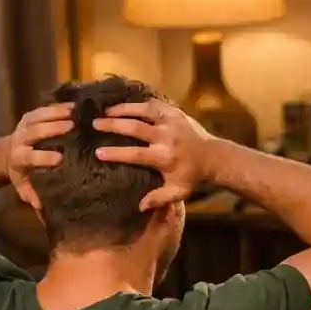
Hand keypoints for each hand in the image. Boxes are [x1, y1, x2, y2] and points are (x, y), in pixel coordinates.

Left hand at [6, 104, 72, 210]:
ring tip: (77, 111)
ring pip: (38, 116)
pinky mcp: (30, 115)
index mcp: (19, 158)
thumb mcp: (23, 185)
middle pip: (34, 131)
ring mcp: (24, 125)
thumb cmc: (21, 172)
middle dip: (52, 128)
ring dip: (57, 113)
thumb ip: (31, 194)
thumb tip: (40, 205)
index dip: (43, 157)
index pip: (30, 157)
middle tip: (72, 126)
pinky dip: (59, 106)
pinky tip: (75, 105)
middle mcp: (20, 139)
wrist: (6, 152)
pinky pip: (43, 108)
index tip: (60, 158)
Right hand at [92, 100, 216, 210]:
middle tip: (94, 124)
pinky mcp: (176, 113)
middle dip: (113, 125)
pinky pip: (155, 104)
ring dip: (123, 109)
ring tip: (105, 110)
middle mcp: (166, 137)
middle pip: (135, 128)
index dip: (116, 153)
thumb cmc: (193, 176)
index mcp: (164, 157)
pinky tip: (126, 103)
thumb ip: (160, 198)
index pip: (135, 154)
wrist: (215, 157)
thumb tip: (140, 206)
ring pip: (143, 111)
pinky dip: (140, 103)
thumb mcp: (178, 191)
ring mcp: (172, 122)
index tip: (98, 152)